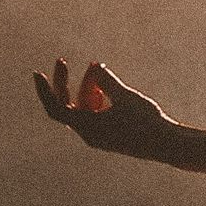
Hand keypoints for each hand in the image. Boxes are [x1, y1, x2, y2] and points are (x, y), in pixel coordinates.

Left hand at [33, 59, 171, 159]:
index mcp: (87, 127)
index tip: (38, 73)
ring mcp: (100, 135)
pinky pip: (96, 114)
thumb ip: (107, 81)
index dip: (45, 91)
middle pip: (70, 105)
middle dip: (68, 83)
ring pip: (85, 107)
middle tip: (62, 60)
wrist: (168, 144)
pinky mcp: (111, 134)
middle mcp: (89, 134)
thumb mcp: (125, 96)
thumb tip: (95, 67)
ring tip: (97, 67)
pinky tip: (106, 85)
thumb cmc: (146, 120)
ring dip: (88, 87)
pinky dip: (98, 98)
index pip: (56, 108)